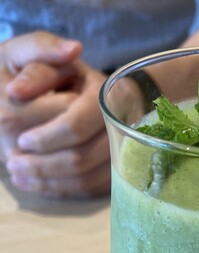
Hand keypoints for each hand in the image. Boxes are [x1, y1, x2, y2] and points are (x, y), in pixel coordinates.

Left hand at [1, 31, 110, 197]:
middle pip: (81, 158)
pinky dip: (60, 190)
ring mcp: (120, 152)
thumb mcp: (38, 52)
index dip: (47, 137)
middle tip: (12, 163)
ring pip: (85, 179)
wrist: (90, 89)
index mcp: (101, 94)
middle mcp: (117, 125)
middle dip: (43, 165)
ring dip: (48, 181)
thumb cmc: (53, 70)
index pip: (75, 125)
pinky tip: (35, 184)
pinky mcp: (114, 171)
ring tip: (18, 174)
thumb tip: (18, 88)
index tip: (21, 141)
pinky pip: (89, 189)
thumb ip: (36, 54)